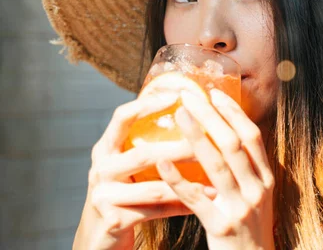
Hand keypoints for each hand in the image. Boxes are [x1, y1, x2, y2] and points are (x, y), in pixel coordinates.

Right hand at [73, 94, 205, 249]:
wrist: (99, 237)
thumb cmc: (124, 194)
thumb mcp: (126, 166)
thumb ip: (146, 144)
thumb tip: (190, 115)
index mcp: (105, 148)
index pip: (122, 117)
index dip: (148, 104)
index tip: (178, 95)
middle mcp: (100, 168)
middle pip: (144, 153)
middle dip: (180, 147)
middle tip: (209, 141)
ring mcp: (103, 196)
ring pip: (153, 186)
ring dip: (189, 182)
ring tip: (216, 176)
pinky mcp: (113, 220)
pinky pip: (156, 211)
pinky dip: (184, 205)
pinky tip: (206, 199)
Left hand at [156, 88, 275, 249]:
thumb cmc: (248, 229)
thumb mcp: (256, 197)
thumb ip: (245, 171)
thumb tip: (223, 136)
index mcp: (266, 179)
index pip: (253, 137)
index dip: (234, 112)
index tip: (215, 92)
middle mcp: (257, 190)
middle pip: (234, 144)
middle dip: (212, 115)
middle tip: (190, 95)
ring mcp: (240, 208)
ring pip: (217, 165)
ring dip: (196, 136)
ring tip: (178, 114)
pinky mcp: (221, 227)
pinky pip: (196, 199)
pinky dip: (178, 178)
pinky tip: (161, 163)